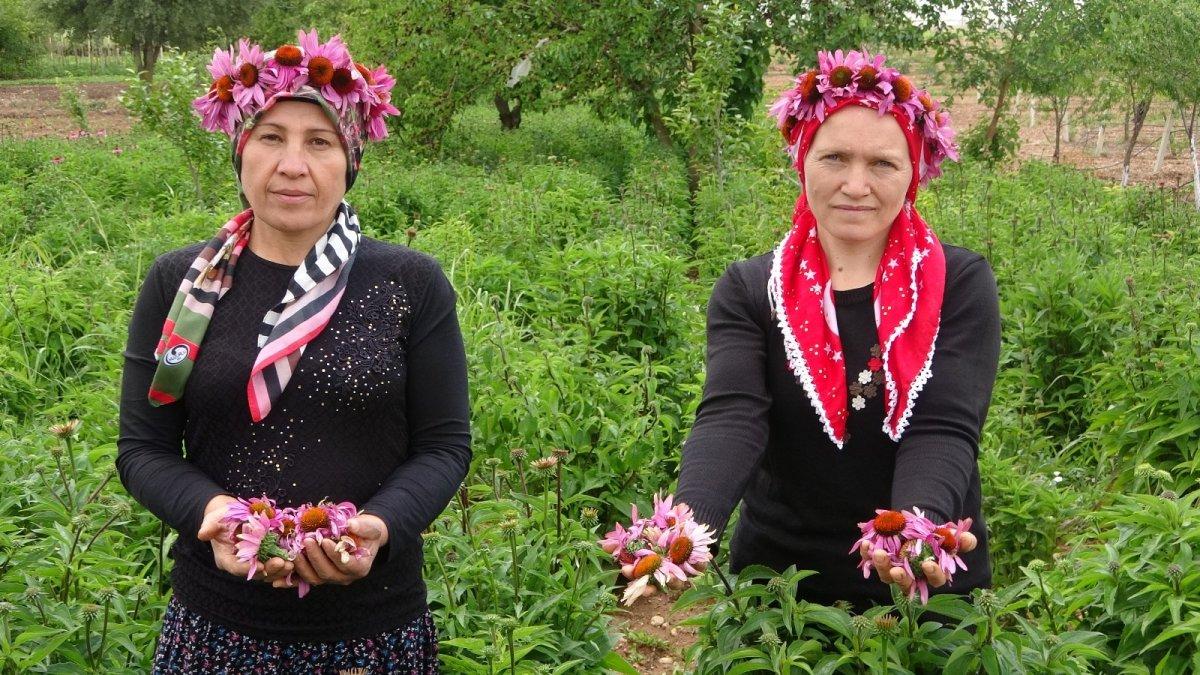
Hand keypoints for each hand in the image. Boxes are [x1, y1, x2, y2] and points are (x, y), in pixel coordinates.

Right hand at [196, 494, 292, 583]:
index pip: (236, 568)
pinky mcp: (267, 557)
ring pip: (268, 572)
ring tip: (292, 564)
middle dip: (270, 570)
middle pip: (256, 573)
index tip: (261, 567)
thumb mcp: (214, 519)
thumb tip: (202, 533)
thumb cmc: (223, 518)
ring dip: (281, 570)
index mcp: (227, 558)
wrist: (234, 516)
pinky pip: (277, 565)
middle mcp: (242, 564)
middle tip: (282, 564)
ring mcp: (255, 562)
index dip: (248, 569)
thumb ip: (209, 526)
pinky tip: (296, 561)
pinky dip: (286, 565)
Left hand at [284, 514, 387, 589]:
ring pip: (314, 579)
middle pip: (327, 573)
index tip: (325, 540)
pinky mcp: (319, 575)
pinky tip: (277, 580)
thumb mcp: (371, 526)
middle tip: (307, 540)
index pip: (346, 565)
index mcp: (360, 567)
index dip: (334, 555)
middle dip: (315, 557)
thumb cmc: (368, 531)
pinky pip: (303, 581)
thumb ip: (363, 526)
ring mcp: (331, 578)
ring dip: (302, 566)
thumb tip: (351, 524)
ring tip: (295, 550)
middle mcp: (345, 577)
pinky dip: (291, 581)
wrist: (362, 536)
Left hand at [858, 529, 976, 591]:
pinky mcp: (878, 561)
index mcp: (930, 574)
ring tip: (877, 552)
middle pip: (905, 584)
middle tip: (896, 571)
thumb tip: (969, 539)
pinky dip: (867, 554)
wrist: (915, 528)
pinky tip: (866, 543)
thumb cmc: (935, 537)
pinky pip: (870, 560)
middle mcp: (911, 577)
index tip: (929, 564)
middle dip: (900, 579)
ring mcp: (892, 570)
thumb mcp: (948, 537)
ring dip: (881, 565)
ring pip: (885, 575)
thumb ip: (960, 540)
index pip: (934, 580)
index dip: (932, 574)